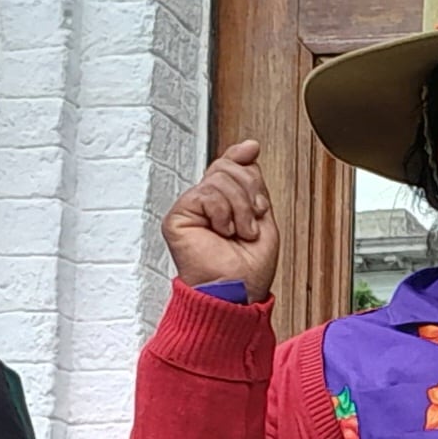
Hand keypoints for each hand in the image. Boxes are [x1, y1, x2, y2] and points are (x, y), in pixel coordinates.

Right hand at [161, 140, 278, 301]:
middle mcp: (205, 205)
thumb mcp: (260, 215)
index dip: (240, 156)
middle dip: (249, 191)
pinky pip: (206, 194)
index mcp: (223, 204)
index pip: (228, 166)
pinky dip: (223, 213)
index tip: (251, 149)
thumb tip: (249, 147)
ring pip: (219, 179)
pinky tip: (222, 232)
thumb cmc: (248, 269)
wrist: (237, 292)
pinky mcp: (178, 218)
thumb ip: (252, 182)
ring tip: (239, 233)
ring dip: (240, 209)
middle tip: (252, 220)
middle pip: (226, 167)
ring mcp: (190, 210)